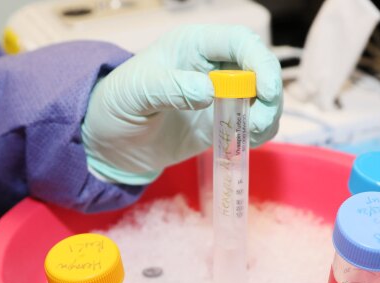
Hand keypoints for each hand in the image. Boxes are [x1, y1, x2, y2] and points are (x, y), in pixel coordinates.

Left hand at [82, 24, 281, 184]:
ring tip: (250, 136)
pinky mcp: (221, 123)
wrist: (110, 143)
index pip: (239, 42)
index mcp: (194, 45)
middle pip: (260, 69)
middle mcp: (214, 66)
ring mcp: (221, 96)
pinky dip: (257, 135)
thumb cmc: (116, 105)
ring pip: (262, 98)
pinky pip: (252, 125)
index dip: (260, 61)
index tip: (266, 91)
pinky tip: (244, 143)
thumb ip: (170, 88)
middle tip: (258, 123)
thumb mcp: (136, 92)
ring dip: (267, 117)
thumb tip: (208, 92)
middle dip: (269, 95)